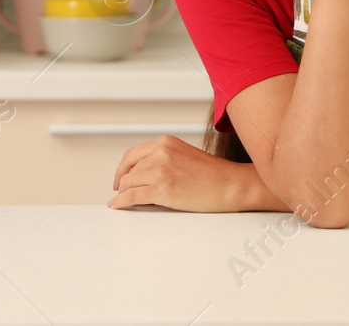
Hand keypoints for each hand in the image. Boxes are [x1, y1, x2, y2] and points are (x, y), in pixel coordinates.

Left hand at [109, 134, 252, 211]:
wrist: (231, 185)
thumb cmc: (213, 175)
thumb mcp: (184, 156)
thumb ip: (163, 159)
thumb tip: (141, 175)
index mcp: (165, 142)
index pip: (132, 155)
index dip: (122, 169)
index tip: (120, 178)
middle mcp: (160, 153)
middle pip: (129, 170)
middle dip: (123, 184)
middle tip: (122, 193)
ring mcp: (160, 171)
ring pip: (128, 183)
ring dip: (123, 194)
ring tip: (122, 201)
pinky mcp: (162, 189)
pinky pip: (132, 196)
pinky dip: (121, 202)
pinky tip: (117, 206)